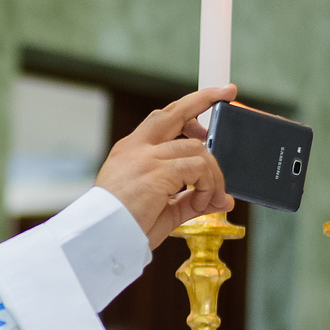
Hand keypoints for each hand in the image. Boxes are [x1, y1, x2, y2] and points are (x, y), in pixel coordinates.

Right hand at [95, 85, 235, 247]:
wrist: (101, 239)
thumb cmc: (122, 228)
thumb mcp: (161, 209)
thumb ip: (189, 200)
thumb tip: (221, 200)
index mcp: (130, 153)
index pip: (161, 120)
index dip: (187, 108)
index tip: (209, 99)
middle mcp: (136, 148)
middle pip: (175, 112)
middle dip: (204, 98)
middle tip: (227, 91)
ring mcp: (146, 157)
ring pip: (197, 149)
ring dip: (213, 175)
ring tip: (211, 199)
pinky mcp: (158, 171)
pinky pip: (198, 168)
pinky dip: (208, 186)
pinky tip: (202, 203)